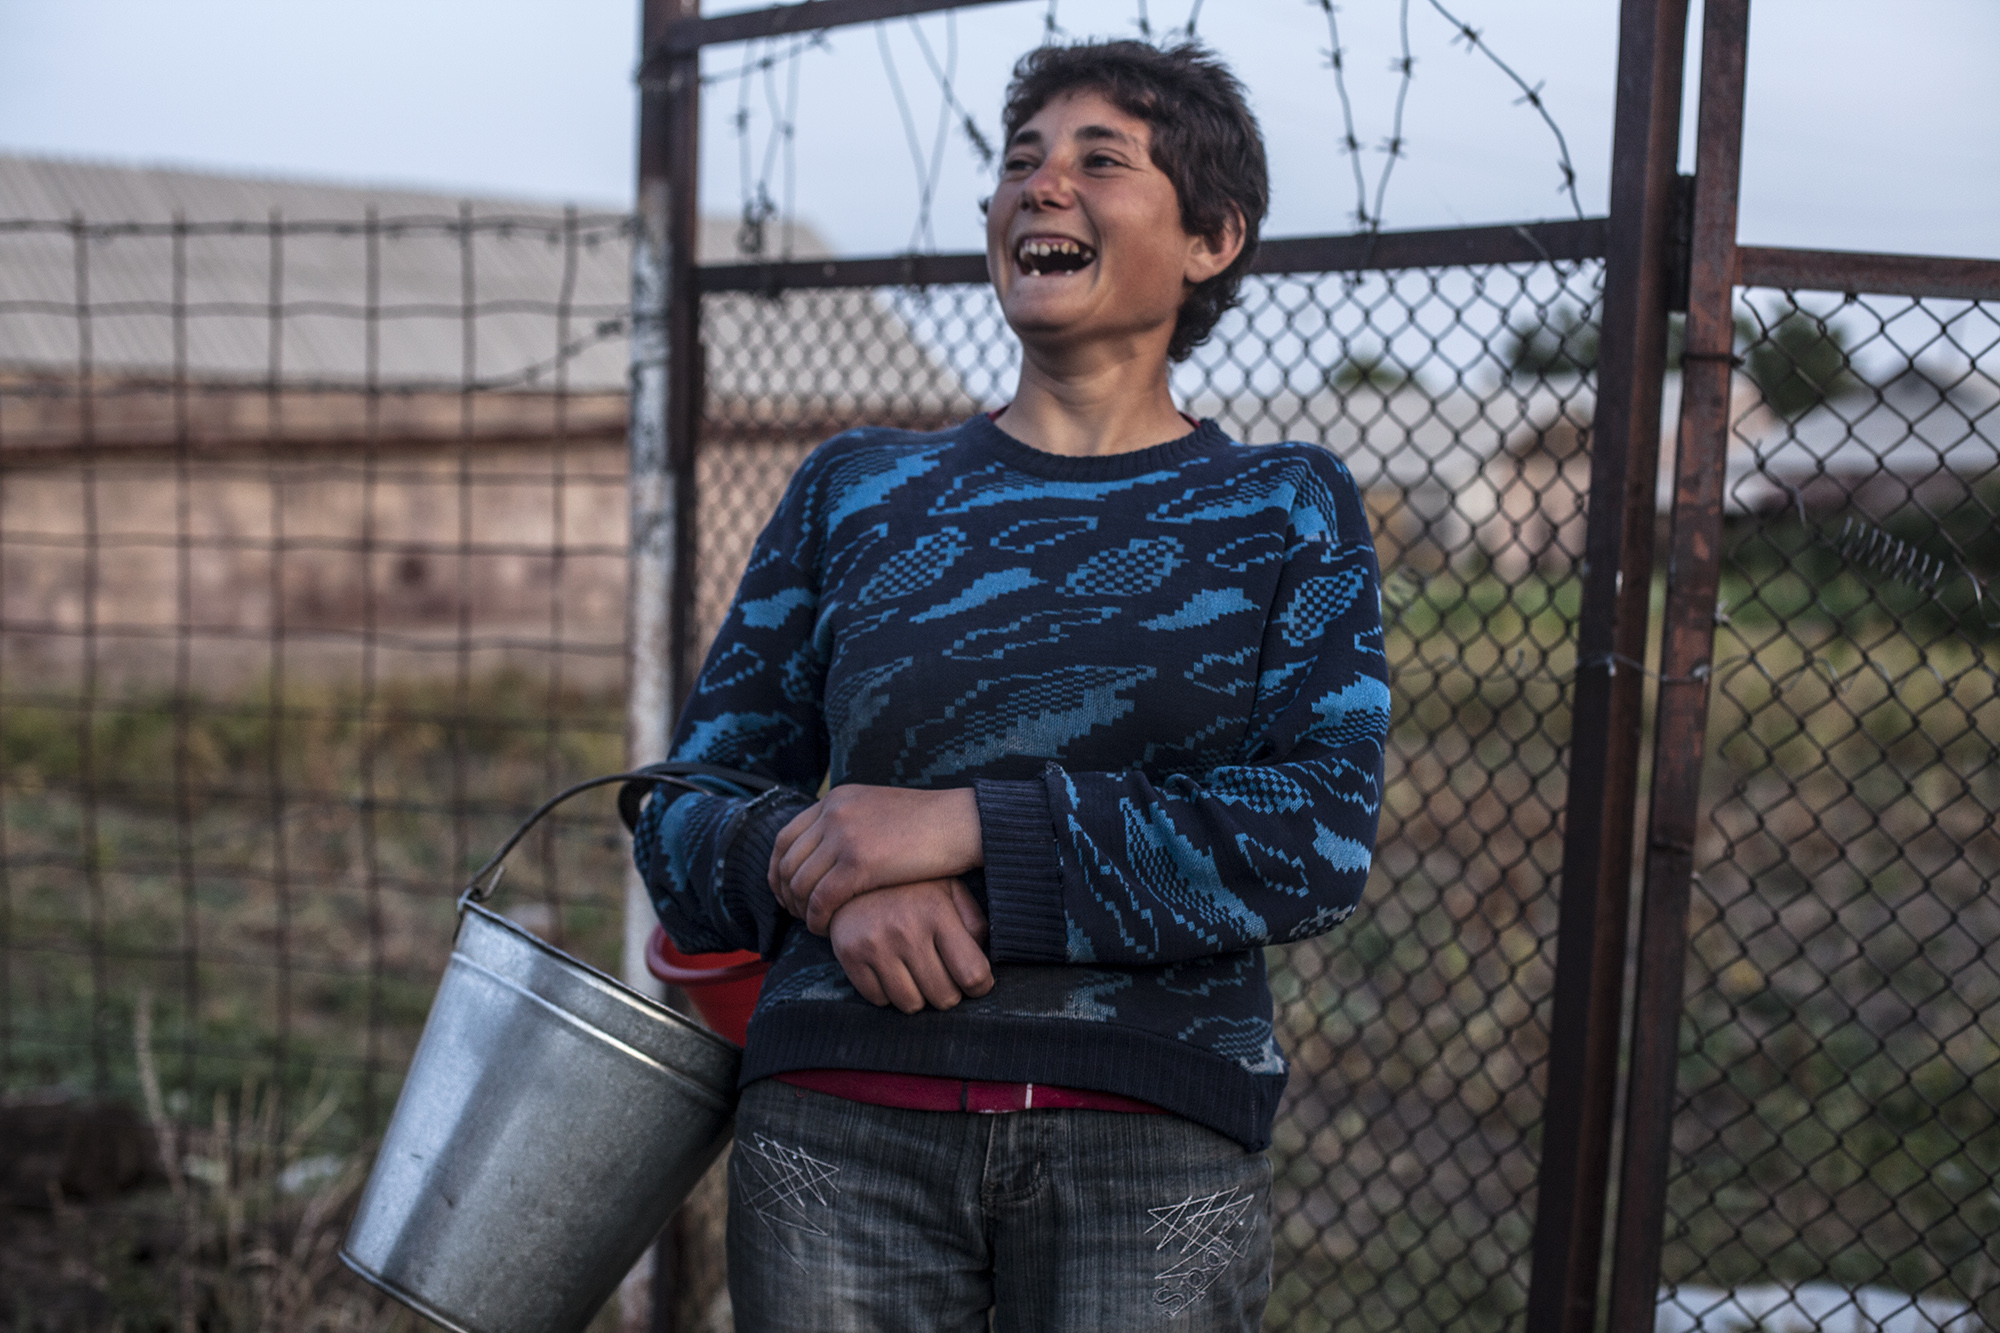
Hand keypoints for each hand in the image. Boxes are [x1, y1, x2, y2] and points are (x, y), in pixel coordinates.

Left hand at [769, 785, 982, 932]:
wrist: (962, 823)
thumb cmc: (929, 825)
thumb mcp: (879, 811)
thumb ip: (851, 823)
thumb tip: (830, 849)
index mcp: (836, 799)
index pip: (786, 837)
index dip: (778, 869)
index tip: (785, 891)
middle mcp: (834, 813)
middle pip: (787, 861)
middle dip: (785, 893)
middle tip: (795, 914)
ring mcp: (844, 835)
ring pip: (800, 882)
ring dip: (800, 909)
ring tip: (813, 924)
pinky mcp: (859, 862)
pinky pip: (821, 898)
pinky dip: (817, 918)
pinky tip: (825, 929)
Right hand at [828, 879, 993, 1013]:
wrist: (849, 870)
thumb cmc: (910, 885)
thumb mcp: (949, 889)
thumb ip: (973, 922)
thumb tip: (982, 961)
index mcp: (936, 911)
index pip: (972, 974)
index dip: (980, 987)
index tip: (977, 984)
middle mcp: (906, 929)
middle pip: (944, 997)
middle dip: (949, 993)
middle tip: (943, 977)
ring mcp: (874, 944)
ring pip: (911, 1004)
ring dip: (919, 996)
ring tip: (917, 974)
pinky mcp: (849, 955)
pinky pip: (878, 1000)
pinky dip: (888, 993)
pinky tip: (890, 970)